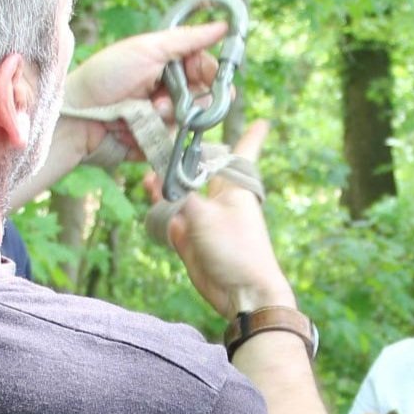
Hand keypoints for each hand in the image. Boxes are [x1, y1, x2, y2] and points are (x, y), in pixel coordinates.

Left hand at [60, 22, 226, 161]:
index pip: (206, 68)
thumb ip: (187, 39)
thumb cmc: (107, 74)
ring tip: (146, 110)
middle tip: (166, 95)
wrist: (79, 113)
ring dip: (170, 114)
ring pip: (192, 119)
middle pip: (206, 96)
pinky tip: (139, 128)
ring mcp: (164, 117)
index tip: (206, 75)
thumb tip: (224, 26)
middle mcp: (170, 90)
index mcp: (168, 64)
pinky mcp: (156, 140)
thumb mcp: (147, 49)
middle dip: (190, 97)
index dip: (210, 72)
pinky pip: (175, 140)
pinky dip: (159, 134)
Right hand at [156, 121, 292, 319]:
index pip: (244, 152)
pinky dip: (161, 209)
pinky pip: (172, 218)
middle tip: (160, 144)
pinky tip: (150, 197)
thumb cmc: (236, 248)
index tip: (265, 121)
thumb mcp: (205, 214)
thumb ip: (180, 193)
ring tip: (148, 178)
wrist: (241, 293)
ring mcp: (204, 219)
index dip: (252, 136)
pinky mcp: (190, 239)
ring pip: (180, 194)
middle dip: (181, 159)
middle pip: (199, 171)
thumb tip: (160, 179)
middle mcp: (219, 199)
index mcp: (234, 186)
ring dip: (164, 185)